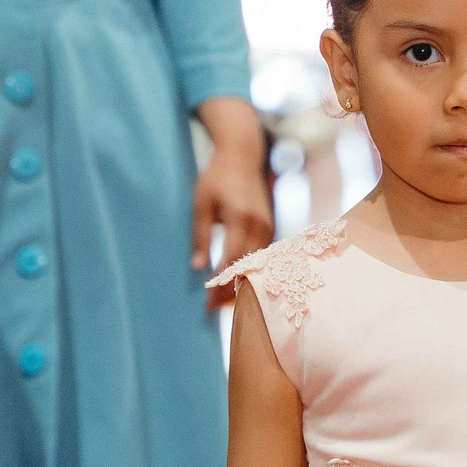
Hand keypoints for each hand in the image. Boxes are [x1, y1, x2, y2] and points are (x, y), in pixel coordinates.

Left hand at [194, 101, 272, 295]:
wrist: (242, 156)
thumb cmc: (216, 178)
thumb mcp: (201, 204)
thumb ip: (201, 236)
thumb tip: (196, 267)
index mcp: (240, 218)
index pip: (232, 260)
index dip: (220, 284)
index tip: (207, 303)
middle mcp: (259, 224)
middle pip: (249, 267)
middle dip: (233, 291)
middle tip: (215, 310)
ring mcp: (268, 226)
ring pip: (259, 265)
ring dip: (244, 284)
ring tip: (226, 303)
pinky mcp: (270, 227)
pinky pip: (262, 256)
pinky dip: (251, 272)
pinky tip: (239, 284)